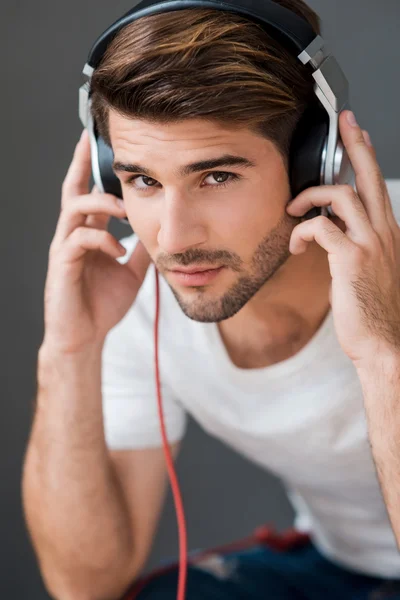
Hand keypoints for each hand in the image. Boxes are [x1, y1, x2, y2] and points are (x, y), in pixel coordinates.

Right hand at [42, 129, 151, 353]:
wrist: (86, 336)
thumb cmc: (103, 303)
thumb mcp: (131, 271)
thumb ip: (141, 249)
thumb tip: (160, 232)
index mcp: (91, 234)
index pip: (90, 193)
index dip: (94, 168)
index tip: (101, 142)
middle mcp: (75, 235)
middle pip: (74, 190)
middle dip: (83, 163)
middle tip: (94, 141)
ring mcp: (66, 248)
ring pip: (75, 209)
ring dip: (101, 203)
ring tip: (125, 208)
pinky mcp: (62, 265)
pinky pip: (78, 240)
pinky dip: (102, 239)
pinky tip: (119, 249)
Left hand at [286, 110, 399, 366]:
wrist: (385, 345)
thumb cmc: (374, 314)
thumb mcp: (371, 274)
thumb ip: (357, 249)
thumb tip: (334, 236)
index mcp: (388, 235)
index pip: (378, 187)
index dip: (367, 158)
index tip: (358, 135)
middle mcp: (384, 233)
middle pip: (369, 176)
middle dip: (355, 144)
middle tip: (344, 121)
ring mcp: (370, 244)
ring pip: (342, 195)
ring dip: (311, 196)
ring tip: (293, 209)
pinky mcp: (352, 259)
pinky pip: (321, 226)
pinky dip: (303, 230)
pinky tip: (295, 246)